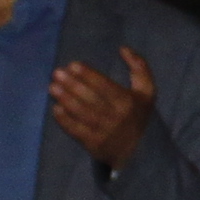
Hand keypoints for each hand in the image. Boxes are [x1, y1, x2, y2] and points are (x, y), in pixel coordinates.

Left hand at [49, 45, 158, 170]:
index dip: (88, 74)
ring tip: (52, 87)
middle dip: (72, 84)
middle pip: (91, 98)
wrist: (139, 151)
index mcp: (128, 102)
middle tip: (56, 73)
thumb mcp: (147, 91)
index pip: (105, 86)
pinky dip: (65, 120)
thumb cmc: (138, 115)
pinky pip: (76, 131)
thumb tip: (123, 48)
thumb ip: (139, 67)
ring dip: (65, 99)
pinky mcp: (93, 144)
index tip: (72, 65)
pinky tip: (56, 109)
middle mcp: (115, 117)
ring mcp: (103, 132)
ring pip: (81, 113)